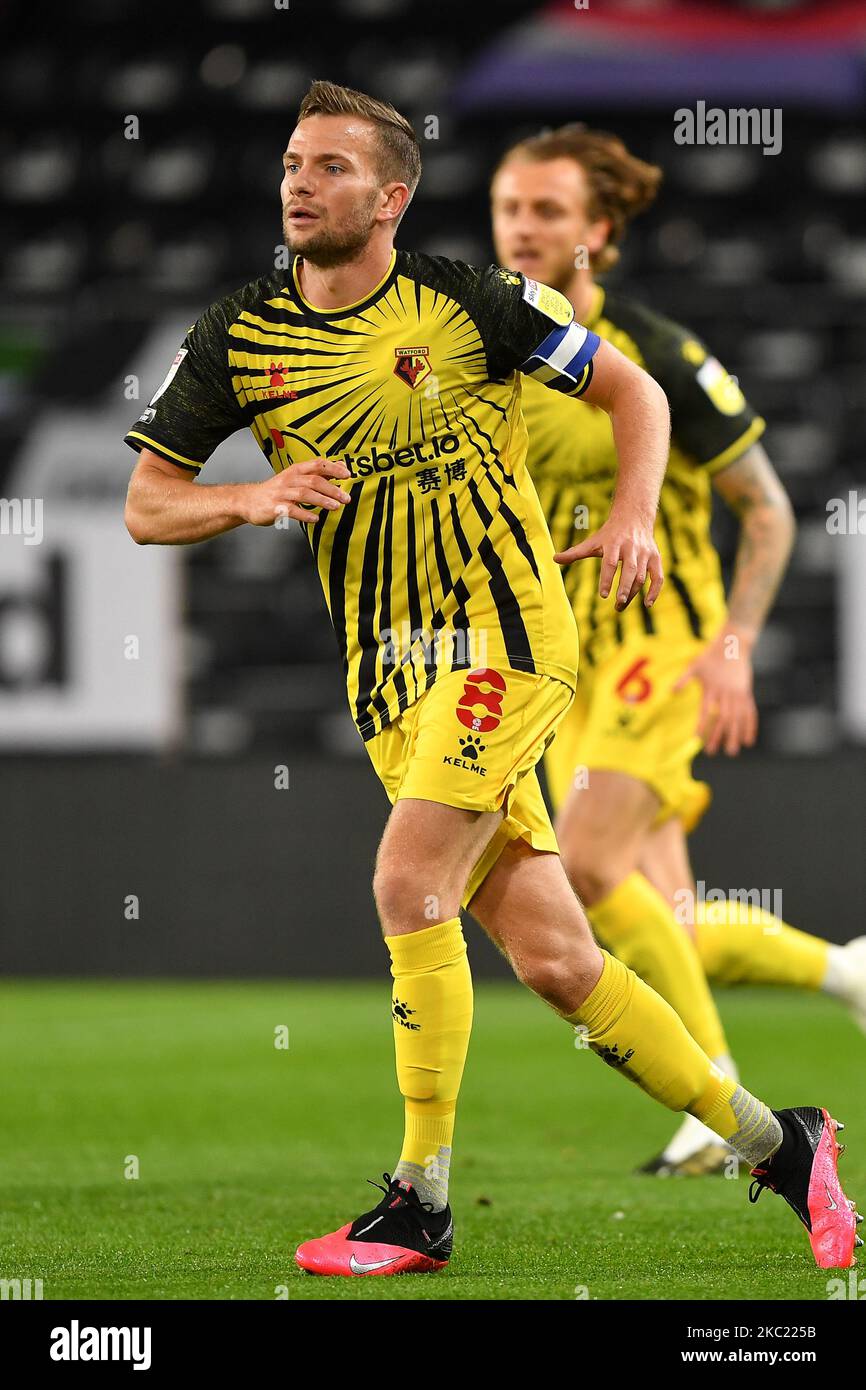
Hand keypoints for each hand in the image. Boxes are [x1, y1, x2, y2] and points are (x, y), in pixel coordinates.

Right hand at [243, 458, 351, 525]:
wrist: (249, 500)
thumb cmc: (276, 490)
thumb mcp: (296, 478)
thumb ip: (317, 473)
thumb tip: (340, 466)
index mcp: (296, 470)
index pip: (317, 464)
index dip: (333, 468)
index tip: (347, 474)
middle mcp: (289, 479)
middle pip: (313, 480)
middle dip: (332, 489)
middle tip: (346, 498)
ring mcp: (281, 493)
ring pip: (304, 494)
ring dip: (322, 500)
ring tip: (335, 507)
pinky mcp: (275, 507)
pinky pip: (292, 510)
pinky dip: (305, 514)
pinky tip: (315, 518)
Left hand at [554, 512, 662, 609]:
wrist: (633, 518)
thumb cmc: (609, 534)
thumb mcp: (592, 542)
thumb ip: (575, 553)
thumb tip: (554, 559)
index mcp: (614, 544)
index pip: (610, 563)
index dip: (607, 579)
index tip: (602, 595)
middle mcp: (631, 548)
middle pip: (629, 570)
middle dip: (624, 588)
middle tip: (617, 604)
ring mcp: (645, 553)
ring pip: (641, 576)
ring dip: (633, 592)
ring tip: (621, 605)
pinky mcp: (655, 558)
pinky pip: (658, 576)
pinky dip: (655, 590)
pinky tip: (647, 604)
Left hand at [674, 627, 757, 755]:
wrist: (732, 645)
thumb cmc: (710, 656)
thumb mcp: (694, 665)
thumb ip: (683, 679)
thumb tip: (671, 691)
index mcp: (711, 688)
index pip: (705, 711)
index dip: (702, 725)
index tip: (697, 738)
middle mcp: (726, 693)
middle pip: (722, 719)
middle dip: (718, 736)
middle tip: (712, 752)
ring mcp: (738, 694)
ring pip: (738, 719)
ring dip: (735, 736)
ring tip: (732, 751)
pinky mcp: (747, 693)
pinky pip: (750, 712)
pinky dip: (750, 727)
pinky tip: (749, 740)